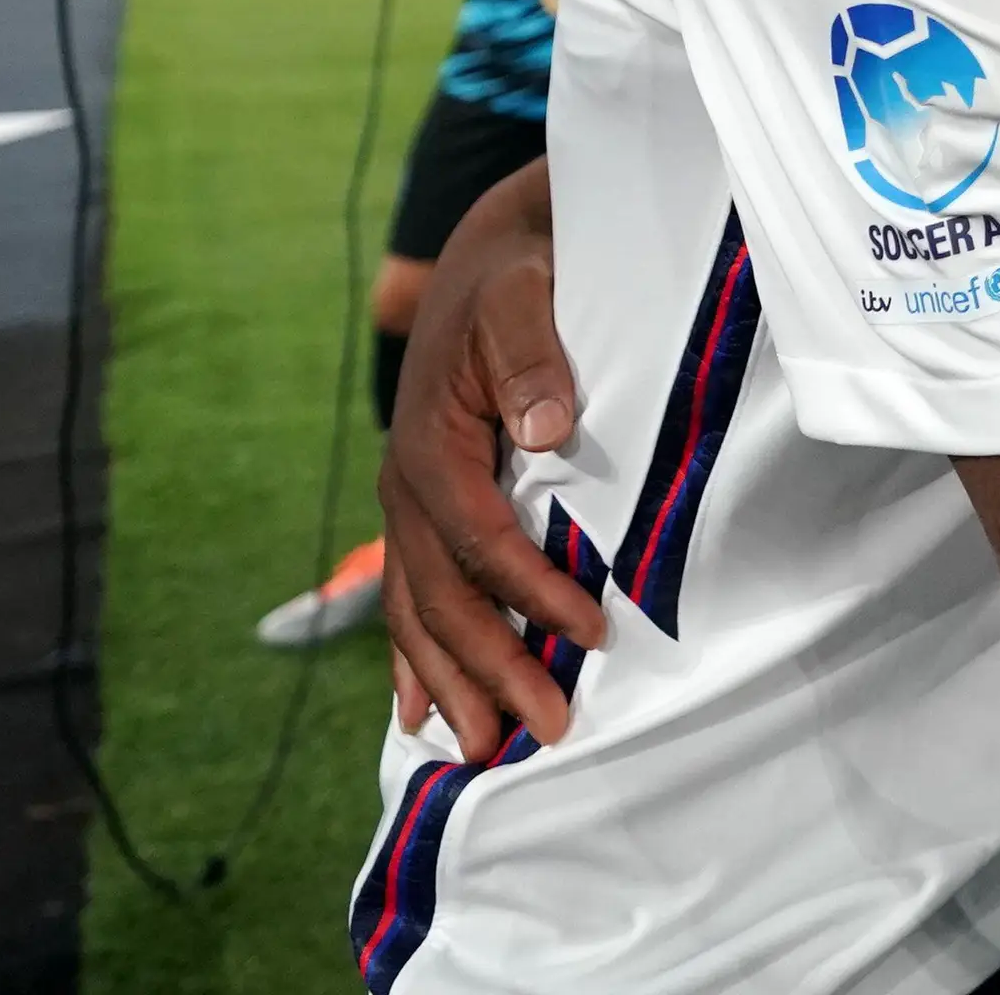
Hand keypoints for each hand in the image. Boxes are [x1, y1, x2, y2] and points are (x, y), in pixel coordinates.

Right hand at [379, 162, 599, 756]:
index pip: (482, 539)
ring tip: (481, 748)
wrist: (485, 250)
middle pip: (443, 595)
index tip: (592, 636)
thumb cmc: (519, 273)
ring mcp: (407, 499)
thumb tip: (546, 425)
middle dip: (491, 667)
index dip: (533, 592)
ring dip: (451, 680)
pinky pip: (409, 593)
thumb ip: (531, 356)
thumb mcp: (524, 295)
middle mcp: (407, 483)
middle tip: (545, 730)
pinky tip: (420, 710)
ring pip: (419, 609)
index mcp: (431, 443)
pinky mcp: (420, 505)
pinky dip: (415, 656)